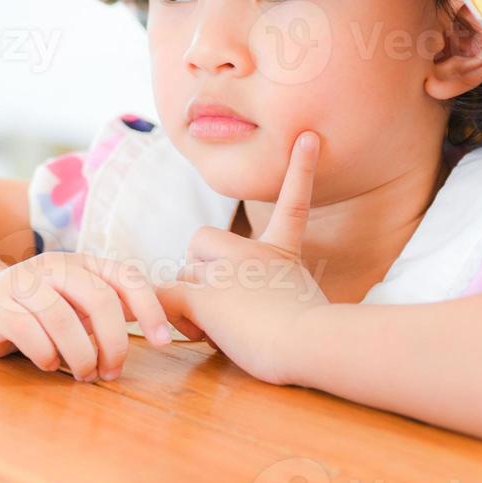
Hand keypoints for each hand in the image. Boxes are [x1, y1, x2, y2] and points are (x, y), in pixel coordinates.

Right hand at [0, 251, 173, 381]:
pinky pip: (30, 334)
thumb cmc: (38, 310)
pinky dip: (47, 356)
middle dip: (115, 344)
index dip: (151, 308)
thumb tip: (159, 328)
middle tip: (112, 372)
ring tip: (84, 375)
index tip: (164, 342)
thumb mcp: (77, 303)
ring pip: (63, 320)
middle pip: (100, 300)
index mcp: (81, 263)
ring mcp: (23, 284)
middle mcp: (54, 266)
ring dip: (81, 356)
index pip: (126, 277)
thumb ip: (111, 308)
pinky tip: (50, 365)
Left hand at [157, 131, 329, 384]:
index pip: (293, 203)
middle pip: (199, 242)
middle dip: (198, 268)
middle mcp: (252, 252)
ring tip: (227, 329)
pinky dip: (168, 315)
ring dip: (191, 303)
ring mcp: (226, 269)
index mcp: (282, 251)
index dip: (302, 170)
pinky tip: (196, 330)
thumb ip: (274, 291)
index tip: (308, 137)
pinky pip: (165, 297)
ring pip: (182, 276)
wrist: (313, 345)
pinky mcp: (205, 294)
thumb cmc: (315, 342)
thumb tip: (245, 307)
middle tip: (224, 302)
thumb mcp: (302, 304)